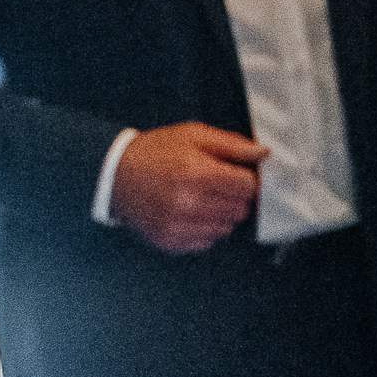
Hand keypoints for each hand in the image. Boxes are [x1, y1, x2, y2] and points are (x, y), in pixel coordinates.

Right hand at [109, 122, 266, 252]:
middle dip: (235, 196)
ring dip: (222, 214)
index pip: (249, 187)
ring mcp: (177, 225)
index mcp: (197, 173)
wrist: (114, 174)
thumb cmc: (155, 152)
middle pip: (240, 209)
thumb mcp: (193, 135)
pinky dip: (205, 229)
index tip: (240, 175)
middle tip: (218, 184)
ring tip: (202, 197)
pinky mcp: (169, 241)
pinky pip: (207, 242)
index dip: (248, 179)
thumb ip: (232, 144)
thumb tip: (262, 153)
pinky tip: (191, 212)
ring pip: (226, 228)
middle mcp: (187, 203)